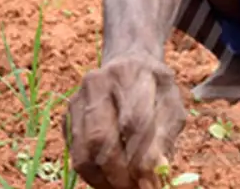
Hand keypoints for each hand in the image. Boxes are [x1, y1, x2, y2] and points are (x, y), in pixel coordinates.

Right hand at [66, 53, 186, 188]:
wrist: (128, 62)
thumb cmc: (154, 88)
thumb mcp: (171, 105)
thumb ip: (165, 135)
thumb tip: (155, 170)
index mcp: (129, 74)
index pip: (133, 120)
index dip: (141, 157)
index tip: (151, 181)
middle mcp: (98, 82)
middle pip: (101, 137)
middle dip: (118, 173)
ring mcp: (78, 99)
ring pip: (84, 150)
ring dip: (103, 179)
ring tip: (122, 188)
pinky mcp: (67, 115)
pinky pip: (75, 153)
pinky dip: (92, 173)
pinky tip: (109, 179)